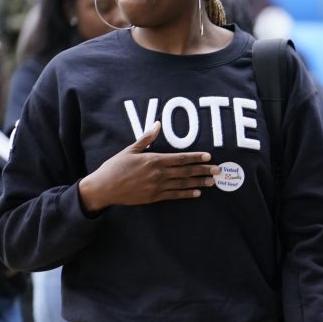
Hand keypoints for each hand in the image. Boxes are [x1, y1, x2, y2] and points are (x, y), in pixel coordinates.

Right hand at [77, 122, 218, 212]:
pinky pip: (175, 195)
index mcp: (153, 160)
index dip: (196, 157)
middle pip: (186, 171)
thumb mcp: (130, 149)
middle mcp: (158, 174)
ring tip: (212, 182)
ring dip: (199, 182)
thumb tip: (158, 124)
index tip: (208, 157)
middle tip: (218, 170)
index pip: (180, 158)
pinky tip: (197, 193)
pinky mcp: (154, 197)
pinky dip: (187, 194)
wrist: (104, 187)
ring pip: (183, 184)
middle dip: (203, 170)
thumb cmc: (115, 166)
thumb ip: (147, 138)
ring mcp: (157, 186)